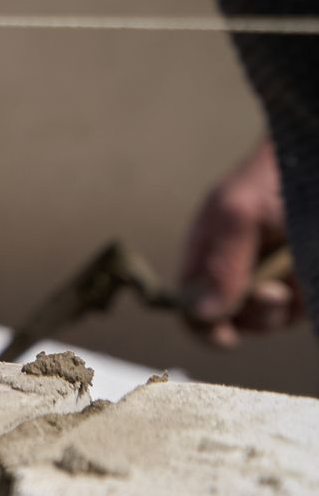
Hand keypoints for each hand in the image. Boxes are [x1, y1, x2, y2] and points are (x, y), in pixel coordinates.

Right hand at [177, 136, 305, 347]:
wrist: (312, 161)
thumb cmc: (272, 178)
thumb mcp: (239, 214)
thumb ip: (221, 263)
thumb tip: (202, 313)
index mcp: (205, 255)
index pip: (189, 305)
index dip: (202, 325)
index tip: (225, 335)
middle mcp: (235, 273)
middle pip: (233, 321)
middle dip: (255, 313)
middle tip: (275, 291)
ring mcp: (271, 280)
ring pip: (270, 320)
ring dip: (285, 307)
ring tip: (296, 272)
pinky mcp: (302, 285)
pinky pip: (301, 311)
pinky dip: (305, 300)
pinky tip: (306, 273)